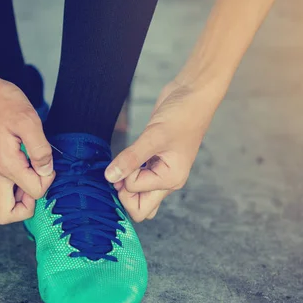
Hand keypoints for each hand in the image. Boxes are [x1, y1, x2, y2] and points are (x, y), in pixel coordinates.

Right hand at [0, 76, 54, 224]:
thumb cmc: (2, 102)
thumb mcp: (28, 120)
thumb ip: (40, 149)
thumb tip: (46, 170)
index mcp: (7, 165)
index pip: (35, 192)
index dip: (48, 180)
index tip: (47, 162)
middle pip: (6, 215)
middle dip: (26, 207)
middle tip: (36, 182)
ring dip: (15, 202)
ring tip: (27, 180)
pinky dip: (7, 192)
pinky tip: (18, 174)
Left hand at [105, 79, 225, 221]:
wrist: (193, 94)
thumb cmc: (183, 115)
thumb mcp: (154, 136)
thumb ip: (131, 158)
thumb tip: (110, 176)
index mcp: (171, 180)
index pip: (136, 195)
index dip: (125, 179)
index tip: (126, 160)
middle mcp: (166, 180)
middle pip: (140, 207)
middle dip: (124, 195)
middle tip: (118, 170)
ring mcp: (160, 171)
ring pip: (139, 195)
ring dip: (125, 184)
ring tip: (122, 162)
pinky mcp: (154, 160)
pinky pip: (138, 178)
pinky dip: (128, 173)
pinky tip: (125, 158)